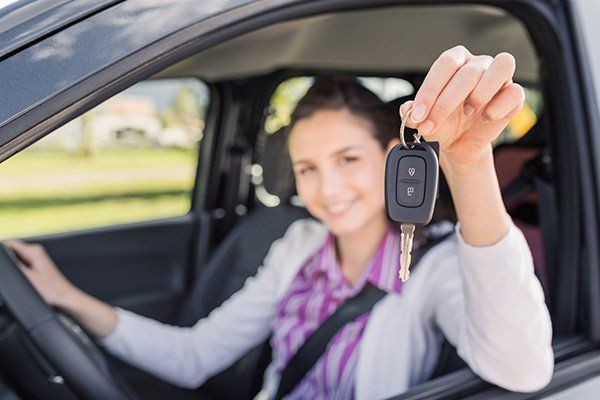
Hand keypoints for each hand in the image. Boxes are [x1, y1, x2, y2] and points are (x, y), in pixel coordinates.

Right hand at [4, 240, 75, 306]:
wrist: (63, 296)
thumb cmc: (51, 289)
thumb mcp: (28, 278)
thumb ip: (15, 266)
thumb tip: (4, 260)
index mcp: (34, 251)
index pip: (9, 243)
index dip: (0, 251)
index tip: (0, 261)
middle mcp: (36, 251)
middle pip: (11, 249)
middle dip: (4, 258)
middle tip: (8, 272)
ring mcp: (36, 257)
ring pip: (15, 255)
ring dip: (10, 263)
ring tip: (17, 274)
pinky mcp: (35, 264)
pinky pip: (20, 261)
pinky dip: (15, 266)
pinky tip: (19, 276)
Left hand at [400, 45, 524, 169]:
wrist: (460, 143)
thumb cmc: (443, 123)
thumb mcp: (425, 119)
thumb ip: (413, 113)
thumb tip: (407, 110)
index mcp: (455, 61)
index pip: (445, 64)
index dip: (430, 90)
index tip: (418, 115)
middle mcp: (478, 64)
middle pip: (468, 72)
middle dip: (446, 103)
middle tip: (431, 125)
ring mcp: (499, 77)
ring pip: (502, 66)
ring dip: (480, 93)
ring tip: (467, 112)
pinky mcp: (513, 95)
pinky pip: (515, 92)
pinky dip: (499, 107)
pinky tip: (485, 119)